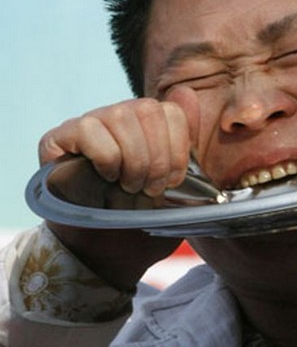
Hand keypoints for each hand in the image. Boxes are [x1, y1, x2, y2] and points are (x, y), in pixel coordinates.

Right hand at [38, 86, 198, 289]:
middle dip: (157, 156)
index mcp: (149, 125)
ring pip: (120, 116)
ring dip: (133, 159)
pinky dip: (106, 157)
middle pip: (148, 109)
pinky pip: (90, 129)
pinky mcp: (59, 137)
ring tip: (130, 186)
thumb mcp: (175, 185)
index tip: (174, 180)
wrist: (104, 252)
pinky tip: (106, 177)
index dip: (179, 146)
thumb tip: (187, 93)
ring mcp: (89, 124)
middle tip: (151, 188)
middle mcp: (119, 117)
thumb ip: (184, 141)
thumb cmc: (142, 218)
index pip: (172, 110)